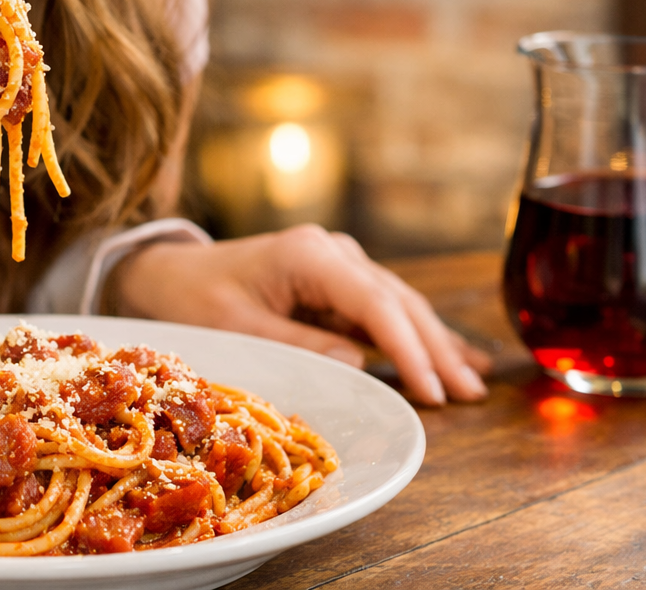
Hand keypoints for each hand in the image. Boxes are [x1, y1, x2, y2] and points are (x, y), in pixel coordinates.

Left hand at [113, 224, 490, 405]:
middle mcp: (332, 251)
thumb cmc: (196, 299)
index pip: (375, 304)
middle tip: (471, 394)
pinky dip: (414, 335)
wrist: (170, 273)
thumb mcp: (239, 326)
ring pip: (398, 304)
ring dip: (434, 342)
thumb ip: (298, 344)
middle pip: (398, 302)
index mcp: (308, 255)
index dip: (410, 349)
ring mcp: (337, 263)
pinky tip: (452, 356)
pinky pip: (383, 310)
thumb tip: (361, 364)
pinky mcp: (335, 281)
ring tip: (475, 380)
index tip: (436, 391)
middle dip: (436, 348)